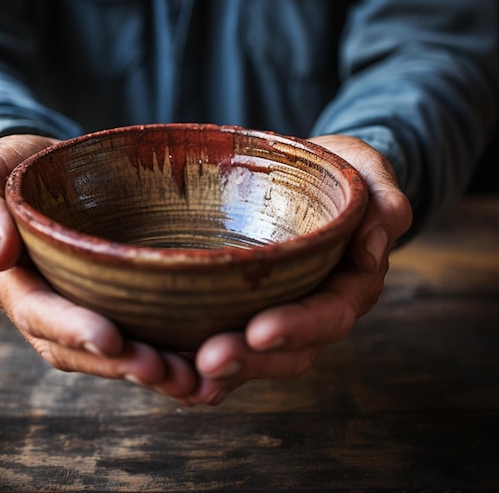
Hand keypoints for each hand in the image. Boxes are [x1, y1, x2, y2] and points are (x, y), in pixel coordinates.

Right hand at [0, 134, 197, 399]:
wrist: (44, 170)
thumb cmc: (18, 169)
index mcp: (12, 279)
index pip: (37, 312)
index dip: (72, 330)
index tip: (111, 340)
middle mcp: (44, 304)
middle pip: (76, 349)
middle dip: (119, 363)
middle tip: (165, 371)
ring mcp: (77, 305)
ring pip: (106, 354)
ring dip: (144, 370)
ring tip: (189, 379)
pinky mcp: (108, 300)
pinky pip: (130, 334)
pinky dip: (160, 352)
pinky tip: (195, 359)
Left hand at [185, 135, 413, 405]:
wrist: (313, 177)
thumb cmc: (341, 174)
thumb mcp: (370, 174)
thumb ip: (384, 204)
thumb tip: (372, 248)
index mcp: (348, 284)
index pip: (328, 315)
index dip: (297, 328)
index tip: (260, 331)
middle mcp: (312, 309)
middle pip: (287, 354)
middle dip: (249, 361)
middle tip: (208, 362)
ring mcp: (277, 312)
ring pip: (252, 358)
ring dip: (218, 371)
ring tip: (177, 375)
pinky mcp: (244, 307)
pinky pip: (224, 341)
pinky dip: (193, 361)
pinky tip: (163, 366)